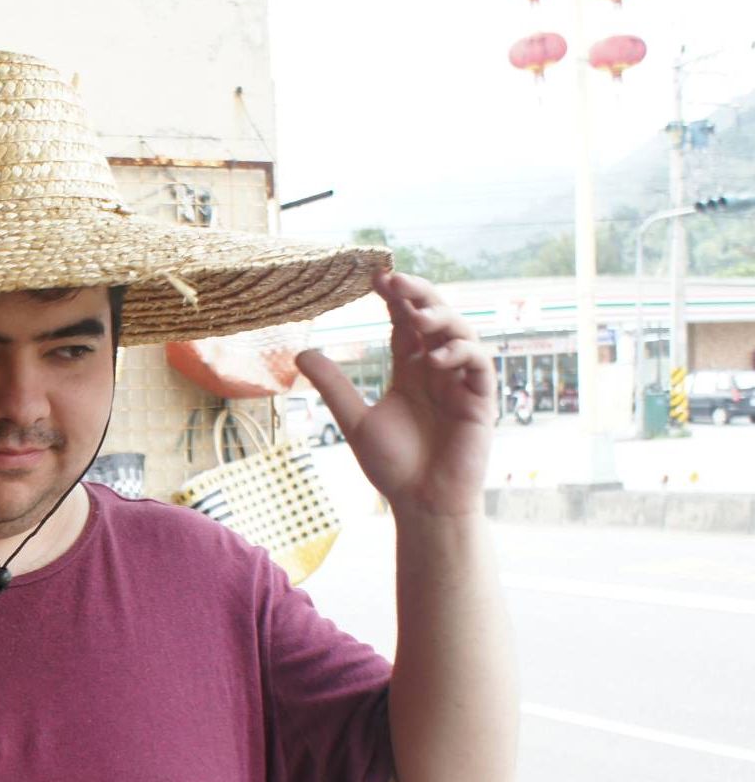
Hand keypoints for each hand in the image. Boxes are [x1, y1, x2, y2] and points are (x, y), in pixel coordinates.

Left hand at [295, 272, 493, 518]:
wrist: (421, 504)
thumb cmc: (393, 467)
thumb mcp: (356, 420)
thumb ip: (334, 387)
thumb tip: (301, 352)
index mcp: (410, 370)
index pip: (404, 323)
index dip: (394, 299)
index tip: (373, 277)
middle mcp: (437, 369)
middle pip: (434, 318)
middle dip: (418, 294)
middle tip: (394, 279)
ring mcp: (461, 382)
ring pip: (461, 332)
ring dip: (440, 317)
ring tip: (416, 314)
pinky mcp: (481, 399)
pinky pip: (478, 364)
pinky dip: (461, 353)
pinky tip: (436, 357)